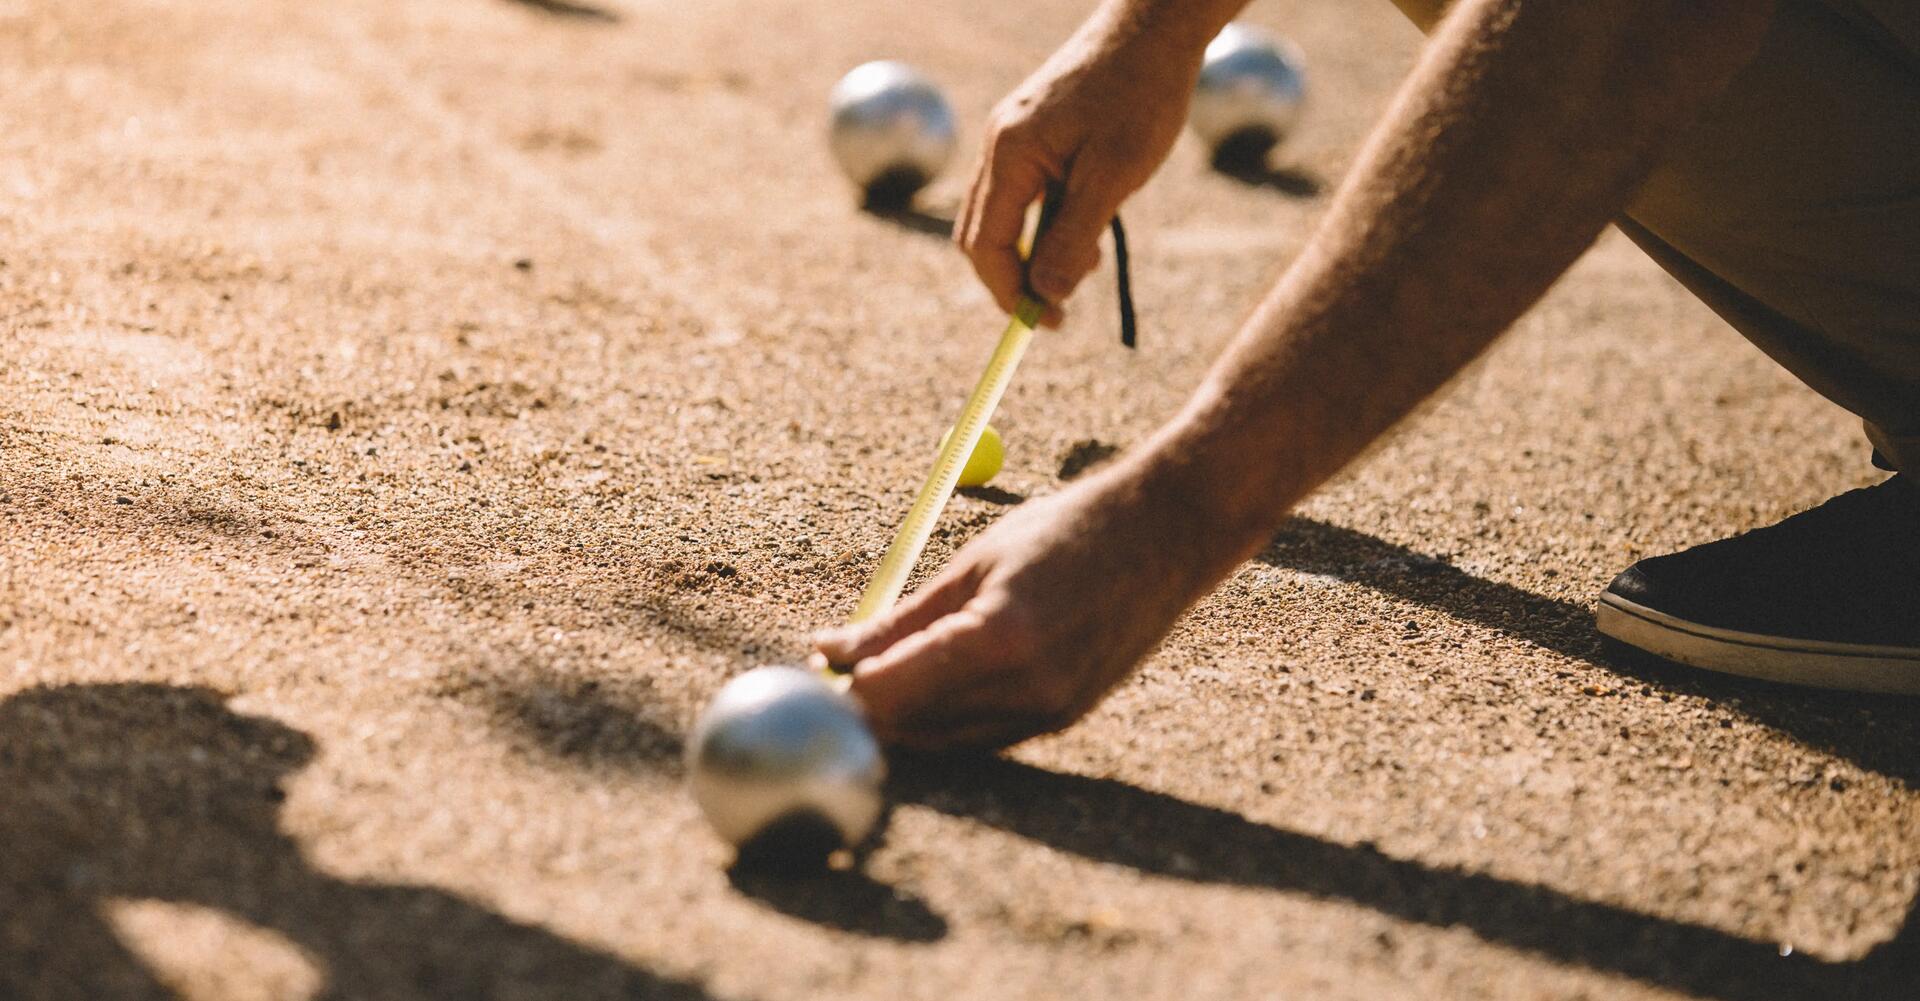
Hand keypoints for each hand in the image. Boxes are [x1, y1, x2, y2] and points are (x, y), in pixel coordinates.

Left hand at [814, 463, 1252, 749]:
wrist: (1170, 535)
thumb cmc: (1069, 529)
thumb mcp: (972, 562)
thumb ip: (899, 621)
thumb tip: (829, 653)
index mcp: (998, 638)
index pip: (889, 692)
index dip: (841, 689)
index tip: (812, 669)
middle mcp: (1028, 688)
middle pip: (912, 730)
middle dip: (865, 710)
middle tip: (832, 676)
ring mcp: (1051, 712)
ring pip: (945, 742)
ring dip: (905, 718)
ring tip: (878, 671)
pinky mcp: (1064, 719)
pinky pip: (983, 734)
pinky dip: (949, 717)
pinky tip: (935, 680)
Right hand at [956, 13, 1205, 325]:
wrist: (1154, 29)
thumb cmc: (1141, 95)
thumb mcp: (1113, 176)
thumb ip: (1074, 236)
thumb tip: (1044, 294)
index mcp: (1010, 154)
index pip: (985, 246)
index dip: (1011, 293)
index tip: (1050, 323)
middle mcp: (999, 145)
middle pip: (983, 236)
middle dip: (1020, 277)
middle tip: (1067, 302)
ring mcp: (1012, 138)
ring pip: (1005, 217)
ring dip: (1040, 249)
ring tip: (1094, 251)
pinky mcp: (1032, 135)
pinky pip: (1024, 194)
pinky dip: (1049, 222)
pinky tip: (1092, 218)